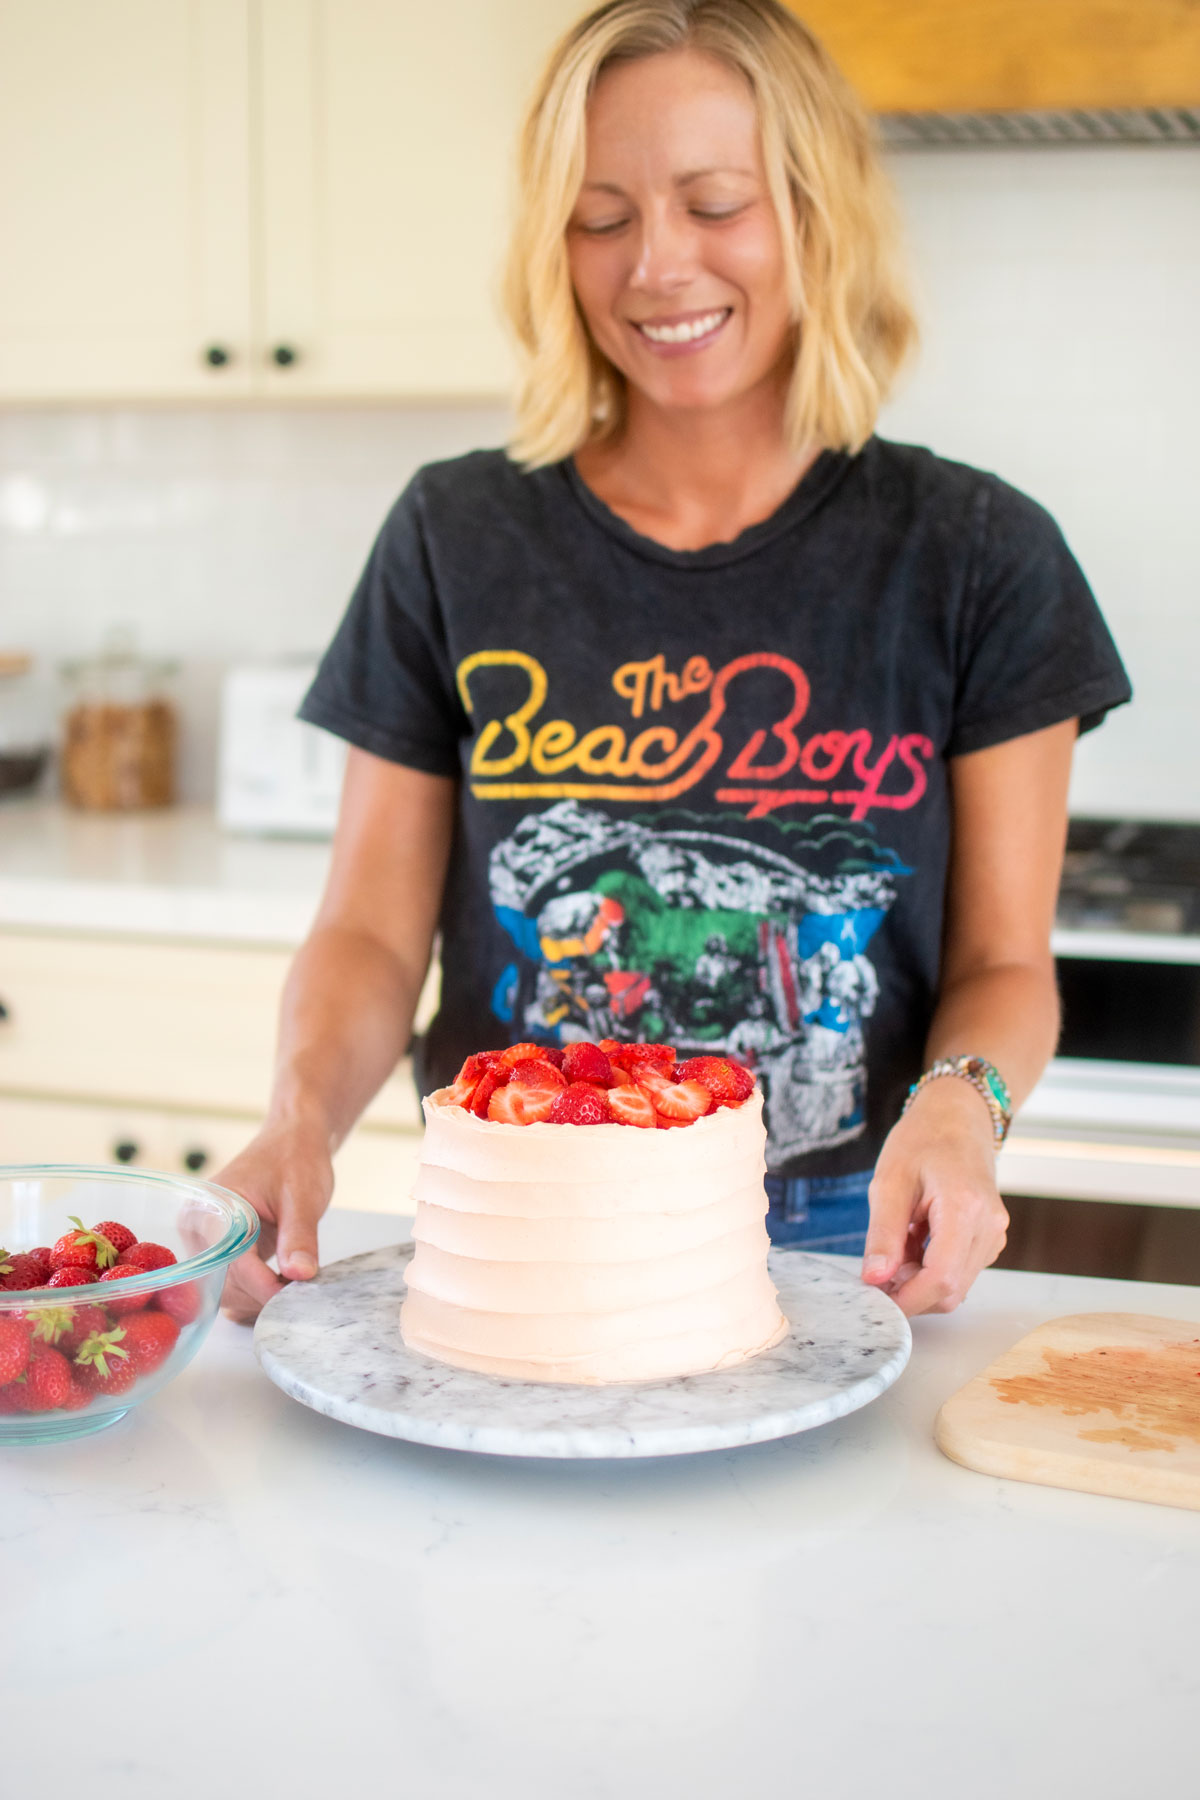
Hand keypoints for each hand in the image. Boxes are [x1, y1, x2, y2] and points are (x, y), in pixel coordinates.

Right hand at [213, 1114, 334, 1323]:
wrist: (293, 1141)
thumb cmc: (295, 1159)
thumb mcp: (303, 1196)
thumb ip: (300, 1237)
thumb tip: (300, 1275)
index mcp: (212, 1209)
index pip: (232, 1263)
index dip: (264, 1286)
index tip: (295, 1296)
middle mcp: (199, 1226)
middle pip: (224, 1283)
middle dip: (262, 1294)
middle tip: (300, 1292)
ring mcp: (206, 1241)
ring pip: (227, 1290)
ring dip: (260, 1296)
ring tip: (294, 1285)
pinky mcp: (219, 1249)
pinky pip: (232, 1283)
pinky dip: (256, 1291)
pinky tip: (281, 1284)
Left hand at [861, 1079, 1008, 1316]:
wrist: (956, 1118)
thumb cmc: (922, 1141)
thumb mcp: (889, 1182)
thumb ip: (882, 1234)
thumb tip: (874, 1279)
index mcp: (965, 1208)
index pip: (941, 1278)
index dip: (907, 1299)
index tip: (876, 1300)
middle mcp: (988, 1226)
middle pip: (951, 1290)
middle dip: (911, 1291)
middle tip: (879, 1268)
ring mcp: (994, 1234)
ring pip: (957, 1285)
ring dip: (920, 1279)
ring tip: (898, 1241)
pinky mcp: (990, 1238)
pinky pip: (961, 1270)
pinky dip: (932, 1267)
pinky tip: (915, 1239)